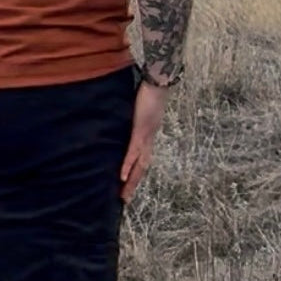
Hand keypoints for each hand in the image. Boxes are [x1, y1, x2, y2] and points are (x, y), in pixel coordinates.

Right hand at [120, 81, 168, 202]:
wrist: (159, 81)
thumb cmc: (150, 90)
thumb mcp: (141, 106)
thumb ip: (136, 114)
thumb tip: (129, 117)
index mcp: (150, 133)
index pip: (143, 157)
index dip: (137, 172)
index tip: (128, 185)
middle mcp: (150, 138)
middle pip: (143, 167)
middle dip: (134, 184)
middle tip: (125, 199)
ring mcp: (146, 135)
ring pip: (140, 164)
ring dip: (132, 181)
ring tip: (123, 194)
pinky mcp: (141, 130)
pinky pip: (133, 151)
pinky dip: (128, 165)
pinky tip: (122, 176)